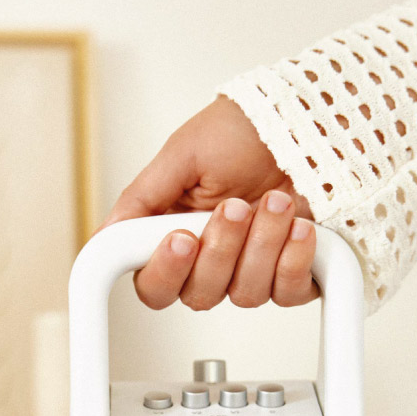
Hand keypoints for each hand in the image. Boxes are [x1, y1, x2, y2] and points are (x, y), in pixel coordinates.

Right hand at [98, 96, 318, 309]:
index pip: (155, 284)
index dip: (165, 272)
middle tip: (237, 207)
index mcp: (177, 234)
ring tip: (277, 201)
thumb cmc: (248, 131)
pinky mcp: (293, 274)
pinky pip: (289, 293)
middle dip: (221, 250)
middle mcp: (213, 258)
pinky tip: (300, 226)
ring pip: (246, 294)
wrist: (311, 120)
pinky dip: (295, 259)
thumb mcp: (185, 154)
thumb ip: (142, 199)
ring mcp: (254, 269)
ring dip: (262, 245)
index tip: (182, 239)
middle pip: (199, 295)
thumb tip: (105, 236)